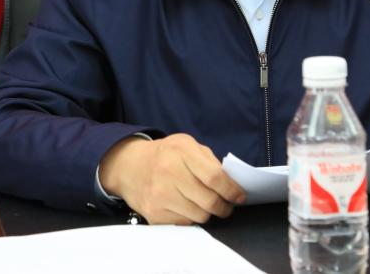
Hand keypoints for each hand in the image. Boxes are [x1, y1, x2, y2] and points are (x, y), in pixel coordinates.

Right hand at [98, 133, 245, 224]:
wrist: (130, 167)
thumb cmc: (166, 155)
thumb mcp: (187, 146)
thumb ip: (210, 162)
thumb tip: (232, 185)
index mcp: (181, 151)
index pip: (214, 178)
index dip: (231, 191)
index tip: (239, 197)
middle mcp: (169, 173)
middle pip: (209, 201)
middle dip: (224, 207)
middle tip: (227, 206)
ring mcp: (160, 196)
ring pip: (199, 216)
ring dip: (208, 213)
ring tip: (207, 205)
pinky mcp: (154, 214)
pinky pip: (185, 224)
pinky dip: (191, 218)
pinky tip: (187, 207)